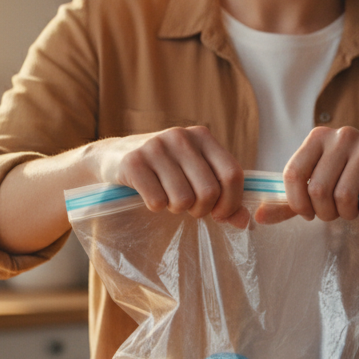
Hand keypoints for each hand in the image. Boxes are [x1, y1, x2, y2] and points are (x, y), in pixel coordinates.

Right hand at [87, 125, 249, 226]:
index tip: (220, 214)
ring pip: (183, 199)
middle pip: (209, 191)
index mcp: (203, 136)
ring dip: (178, 209)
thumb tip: (245, 222)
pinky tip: (151, 196)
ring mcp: (156, 147)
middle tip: (190, 209)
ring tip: (170, 200)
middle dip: (202, 210)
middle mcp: (181, 137)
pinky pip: (157, 201)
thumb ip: (223, 196)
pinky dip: (156, 207)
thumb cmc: (165, 170)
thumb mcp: (195, 175)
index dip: (231, 202)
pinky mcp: (133, 162)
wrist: (114, 156)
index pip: (232, 174)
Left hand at [280, 126, 358, 221]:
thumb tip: (259, 216)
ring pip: (343, 196)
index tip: (308, 213)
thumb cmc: (355, 181)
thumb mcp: (320, 188)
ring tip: (352, 211)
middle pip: (318, 189)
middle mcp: (342, 135)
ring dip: (346, 215)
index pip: (293, 173)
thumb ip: (291, 202)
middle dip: (324, 213)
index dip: (297, 203)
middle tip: (334, 215)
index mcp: (318, 137)